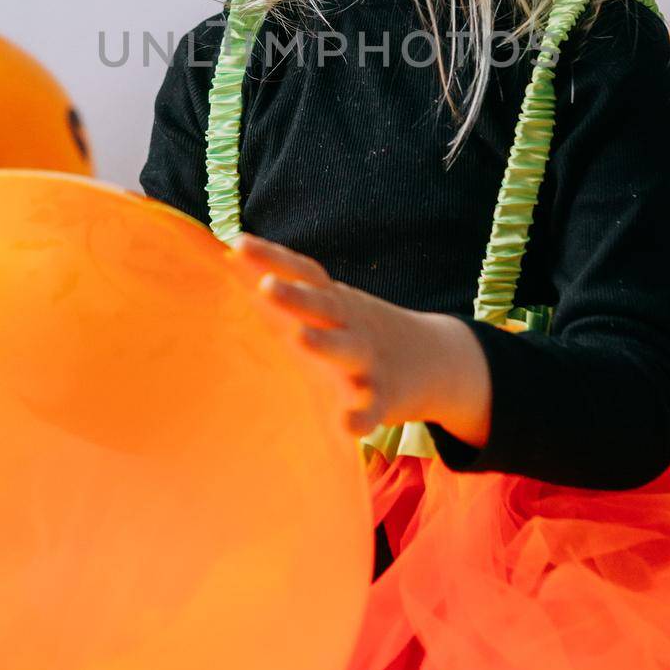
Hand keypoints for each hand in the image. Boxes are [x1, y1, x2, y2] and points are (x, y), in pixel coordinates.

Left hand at [230, 232, 440, 436]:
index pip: (303, 271)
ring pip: (346, 349)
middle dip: (294, 296)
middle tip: (265, 286)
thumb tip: (232, 258)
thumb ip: (290, 287)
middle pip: (322, 305)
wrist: (438, 360)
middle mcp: (352, 323)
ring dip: (324, 343)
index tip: (238, 244)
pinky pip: (372, 408)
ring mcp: (370, 359)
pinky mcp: (385, 397)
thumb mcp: (334, 302)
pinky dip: (362, 417)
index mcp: (335, 300)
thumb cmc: (362, 328)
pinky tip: (347, 426)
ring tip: (300, 338)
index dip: (272, 257)